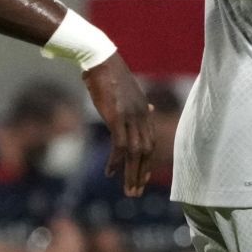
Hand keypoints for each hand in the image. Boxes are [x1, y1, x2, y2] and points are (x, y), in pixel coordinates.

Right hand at [81, 53, 152, 195]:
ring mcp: (130, 117)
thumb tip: (149, 108)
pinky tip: (110, 172)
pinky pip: (119, 145)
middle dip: (141, 174)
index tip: (143, 178)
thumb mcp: (129, 90)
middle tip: (136, 192)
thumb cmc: (110, 74)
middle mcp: (141, 116)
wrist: (100, 59)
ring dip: (131, 173)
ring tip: (127, 190)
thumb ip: (139, 104)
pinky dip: (116, 161)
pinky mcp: (117, 117)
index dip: (147, 162)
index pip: (150, 142)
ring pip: (135, 152)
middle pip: (146, 151)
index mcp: (144, 111)